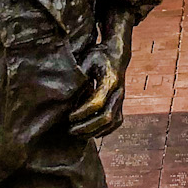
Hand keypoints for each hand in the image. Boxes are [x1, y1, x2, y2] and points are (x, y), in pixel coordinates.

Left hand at [69, 5, 132, 140]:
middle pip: (106, 116)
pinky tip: (90, 133)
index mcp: (110, 80)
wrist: (116, 54)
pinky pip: (115, 123)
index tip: (69, 116)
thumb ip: (78, 78)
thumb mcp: (86, 61)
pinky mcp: (121, 105)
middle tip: (70, 130)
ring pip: (112, 123)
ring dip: (94, 131)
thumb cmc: (97, 56)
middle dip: (87, 126)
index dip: (83, 112)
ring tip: (77, 134)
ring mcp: (121, 99)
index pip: (97, 102)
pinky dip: (103, 131)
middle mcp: (118, 92)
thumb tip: (66, 97)